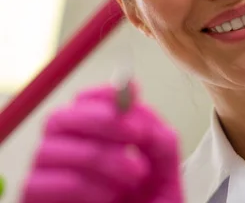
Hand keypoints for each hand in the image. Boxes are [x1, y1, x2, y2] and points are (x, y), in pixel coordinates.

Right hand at [20, 84, 182, 202]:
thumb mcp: (165, 171)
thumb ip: (159, 139)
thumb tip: (139, 111)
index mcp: (94, 137)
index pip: (83, 100)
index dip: (104, 94)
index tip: (132, 99)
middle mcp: (65, 151)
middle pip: (60, 118)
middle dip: (103, 121)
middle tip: (138, 135)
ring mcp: (48, 176)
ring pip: (51, 150)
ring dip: (102, 159)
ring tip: (134, 177)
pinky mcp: (37, 199)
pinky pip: (44, 184)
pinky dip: (84, 187)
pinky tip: (108, 197)